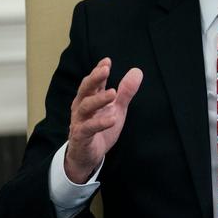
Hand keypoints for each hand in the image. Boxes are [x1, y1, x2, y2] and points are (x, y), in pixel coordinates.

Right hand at [64, 57, 142, 182]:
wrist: (86, 156)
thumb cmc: (100, 128)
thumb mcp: (116, 109)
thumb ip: (125, 92)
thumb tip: (137, 71)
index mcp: (89, 98)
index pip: (93, 82)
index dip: (98, 70)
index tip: (107, 61)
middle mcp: (81, 107)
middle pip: (85, 89)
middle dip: (95, 78)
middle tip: (105, 70)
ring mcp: (79, 122)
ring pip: (85, 107)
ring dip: (99, 99)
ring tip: (113, 93)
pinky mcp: (81, 137)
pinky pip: (88, 128)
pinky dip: (100, 123)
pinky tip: (112, 119)